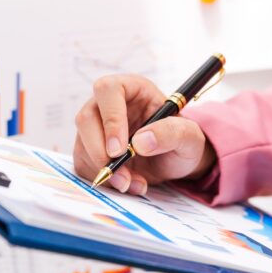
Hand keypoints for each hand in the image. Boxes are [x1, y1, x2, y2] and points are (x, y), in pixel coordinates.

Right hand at [73, 74, 215, 194]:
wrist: (174, 161)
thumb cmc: (182, 141)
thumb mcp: (189, 136)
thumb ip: (171, 133)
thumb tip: (140, 142)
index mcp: (131, 89)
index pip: (108, 90)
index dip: (110, 119)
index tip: (120, 149)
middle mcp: (107, 104)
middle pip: (86, 118)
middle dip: (100, 152)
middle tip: (122, 176)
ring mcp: (95, 127)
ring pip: (82, 145)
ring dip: (105, 170)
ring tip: (135, 183)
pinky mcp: (89, 149)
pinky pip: (84, 164)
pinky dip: (103, 179)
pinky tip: (127, 184)